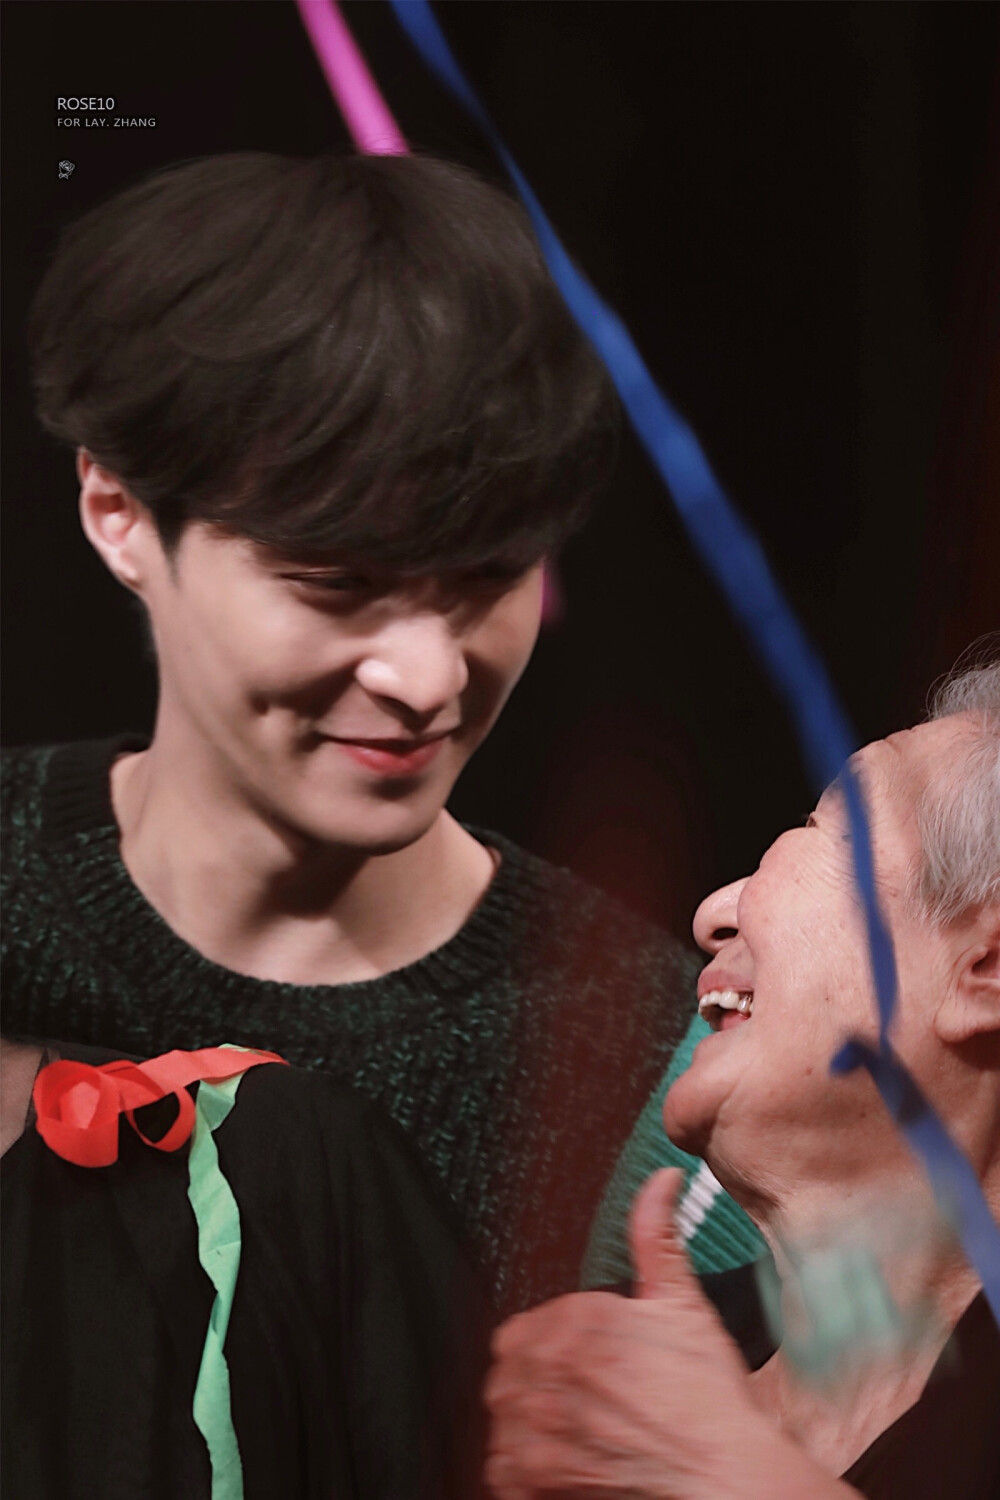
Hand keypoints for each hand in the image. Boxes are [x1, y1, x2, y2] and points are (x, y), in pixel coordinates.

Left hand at [484, 1169, 854, 1498]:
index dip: (562, 1344)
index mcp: (574, 1321)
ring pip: (504, 1414)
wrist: (725, 1481)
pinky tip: (569, 1460)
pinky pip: (502, 1466)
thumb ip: (656, 1236)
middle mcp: (544, 1371)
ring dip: (530, 1418)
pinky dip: (526, 1466)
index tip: (593, 1361)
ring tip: (581, 1429)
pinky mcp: (530, 1481)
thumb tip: (659, 1180)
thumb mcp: (684, 1304)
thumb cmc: (709, 1400)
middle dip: (541, 1376)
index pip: (530, 1326)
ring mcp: (533, 1430)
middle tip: (588, 1396)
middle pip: (511, 1366)